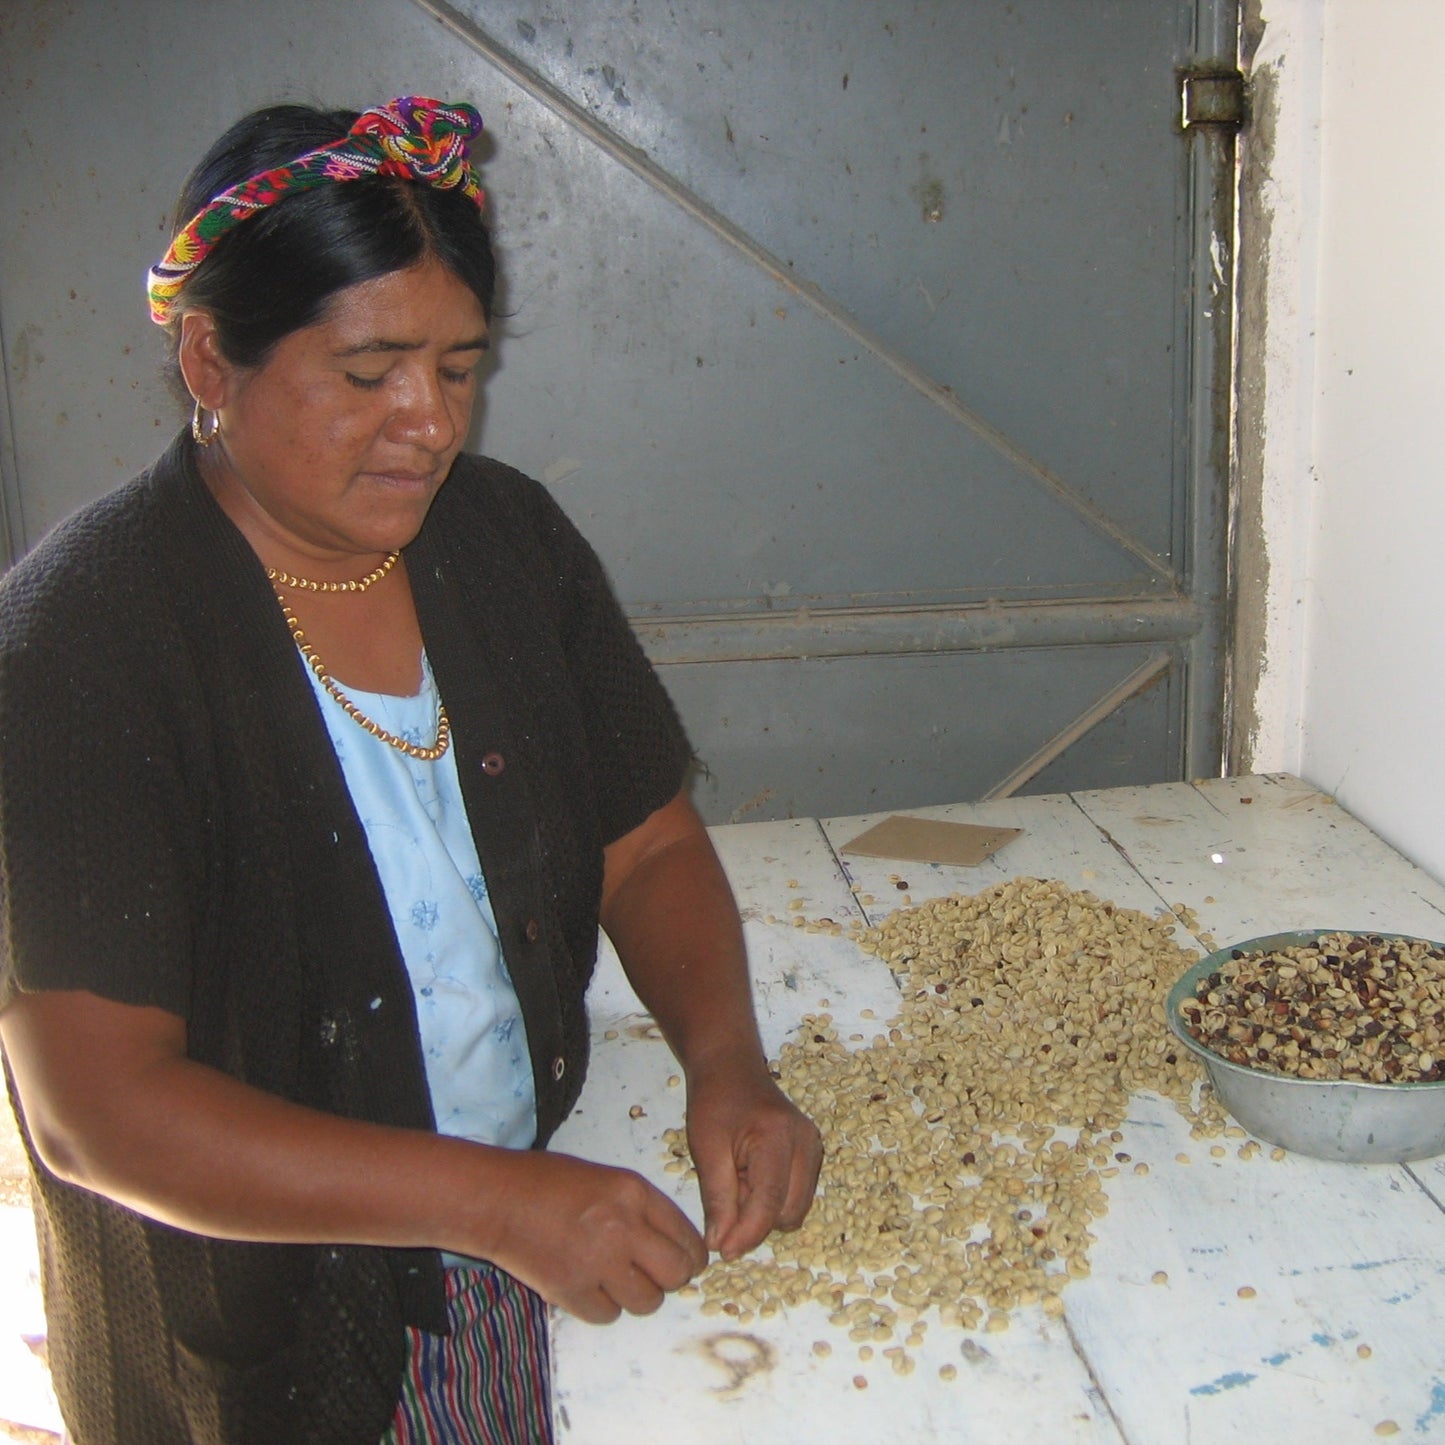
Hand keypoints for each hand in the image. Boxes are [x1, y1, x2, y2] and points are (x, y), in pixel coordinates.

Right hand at [480, 1150, 706, 1323]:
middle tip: (655, 1276)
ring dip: (637, 1296)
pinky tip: (590, 1287)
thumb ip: (640, 1207)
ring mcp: (598, 1262)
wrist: (497, 1199)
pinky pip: (609, 1315)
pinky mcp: (572, 1291)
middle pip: (676, 1273)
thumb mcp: (605, 1178)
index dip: (691, 1256)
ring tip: (617, 1280)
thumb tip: (670, 1242)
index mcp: (633, 1192)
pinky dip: (604, 1307)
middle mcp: (623, 1228)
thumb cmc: (547, 1182)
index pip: (686, 1236)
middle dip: (671, 1279)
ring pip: (647, 1301)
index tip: (686, 1263)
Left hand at [684, 1058, 822, 1261]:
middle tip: (726, 1194)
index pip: (770, 1202)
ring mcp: (814, 1147)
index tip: (723, 1252)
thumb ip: (717, 1199)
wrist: (731, 1067)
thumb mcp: (705, 1149)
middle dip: (756, 1218)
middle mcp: (806, 1142)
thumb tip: (721, 1246)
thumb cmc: (714, 1102)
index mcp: (778, 1137)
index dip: (747, 1233)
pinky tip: (752, 1176)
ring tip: (738, 1180)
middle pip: (789, 1212)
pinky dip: (774, 1198)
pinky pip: (798, 1195)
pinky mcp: (813, 1152)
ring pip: (797, 1209)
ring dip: (766, 1210)